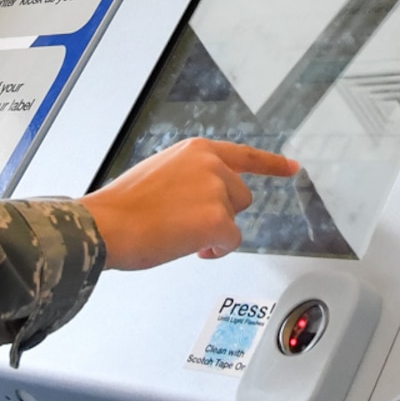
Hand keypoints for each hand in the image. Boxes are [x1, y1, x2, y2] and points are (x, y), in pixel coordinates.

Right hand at [81, 138, 298, 269]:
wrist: (106, 225)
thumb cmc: (123, 207)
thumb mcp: (160, 173)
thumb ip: (190, 177)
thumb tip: (201, 200)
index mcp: (197, 150)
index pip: (244, 155)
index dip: (272, 164)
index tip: (293, 167)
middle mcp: (211, 164)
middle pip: (240, 196)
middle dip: (221, 213)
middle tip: (185, 223)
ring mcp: (216, 190)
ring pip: (234, 220)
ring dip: (214, 231)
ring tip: (179, 233)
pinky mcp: (217, 219)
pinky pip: (230, 242)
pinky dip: (215, 250)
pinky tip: (190, 247)